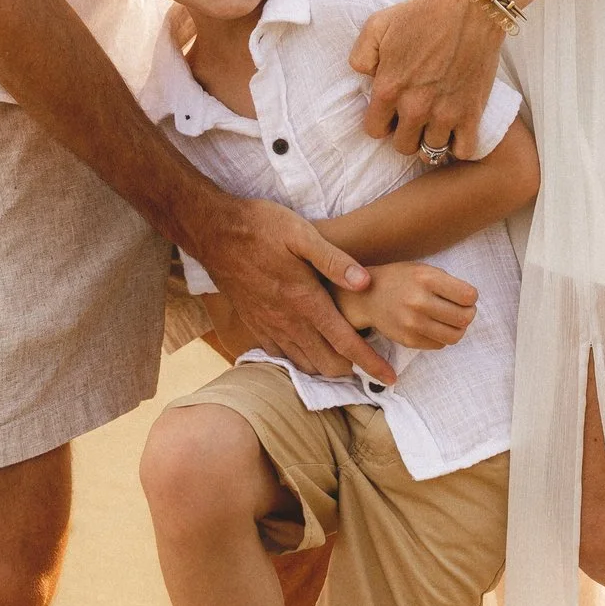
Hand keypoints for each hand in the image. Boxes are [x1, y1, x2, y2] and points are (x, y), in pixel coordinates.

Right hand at [197, 197, 395, 383]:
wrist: (214, 232)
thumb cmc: (261, 227)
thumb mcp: (301, 233)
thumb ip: (334, 260)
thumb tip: (366, 283)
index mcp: (305, 301)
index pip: (345, 343)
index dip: (370, 364)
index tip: (390, 378)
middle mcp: (287, 322)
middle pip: (327, 364)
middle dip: (351, 370)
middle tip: (370, 362)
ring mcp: (268, 326)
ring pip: (304, 364)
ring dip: (326, 367)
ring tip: (344, 359)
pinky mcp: (254, 325)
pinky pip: (282, 356)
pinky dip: (301, 360)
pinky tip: (309, 349)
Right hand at [338, 261, 477, 348]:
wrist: (367, 296)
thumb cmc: (400, 280)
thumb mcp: (423, 269)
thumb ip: (447, 283)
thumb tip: (471, 301)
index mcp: (425, 278)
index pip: (468, 296)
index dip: (472, 297)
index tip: (466, 296)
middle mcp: (418, 301)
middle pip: (464, 318)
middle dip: (469, 314)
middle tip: (463, 309)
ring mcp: (412, 323)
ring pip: (455, 336)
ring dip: (458, 329)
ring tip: (451, 320)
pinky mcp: (408, 340)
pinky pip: (440, 345)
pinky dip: (443, 337)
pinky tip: (435, 326)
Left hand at [351, 0, 503, 158]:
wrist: (471, 9)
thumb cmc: (423, 14)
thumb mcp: (377, 24)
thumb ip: (361, 55)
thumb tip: (366, 77)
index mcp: (388, 88)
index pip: (374, 131)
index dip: (381, 122)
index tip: (391, 111)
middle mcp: (414, 107)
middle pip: (402, 147)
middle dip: (404, 133)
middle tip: (413, 117)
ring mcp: (444, 114)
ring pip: (430, 151)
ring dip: (430, 139)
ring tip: (433, 124)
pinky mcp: (471, 114)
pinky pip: (462, 150)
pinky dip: (457, 145)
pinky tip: (455, 129)